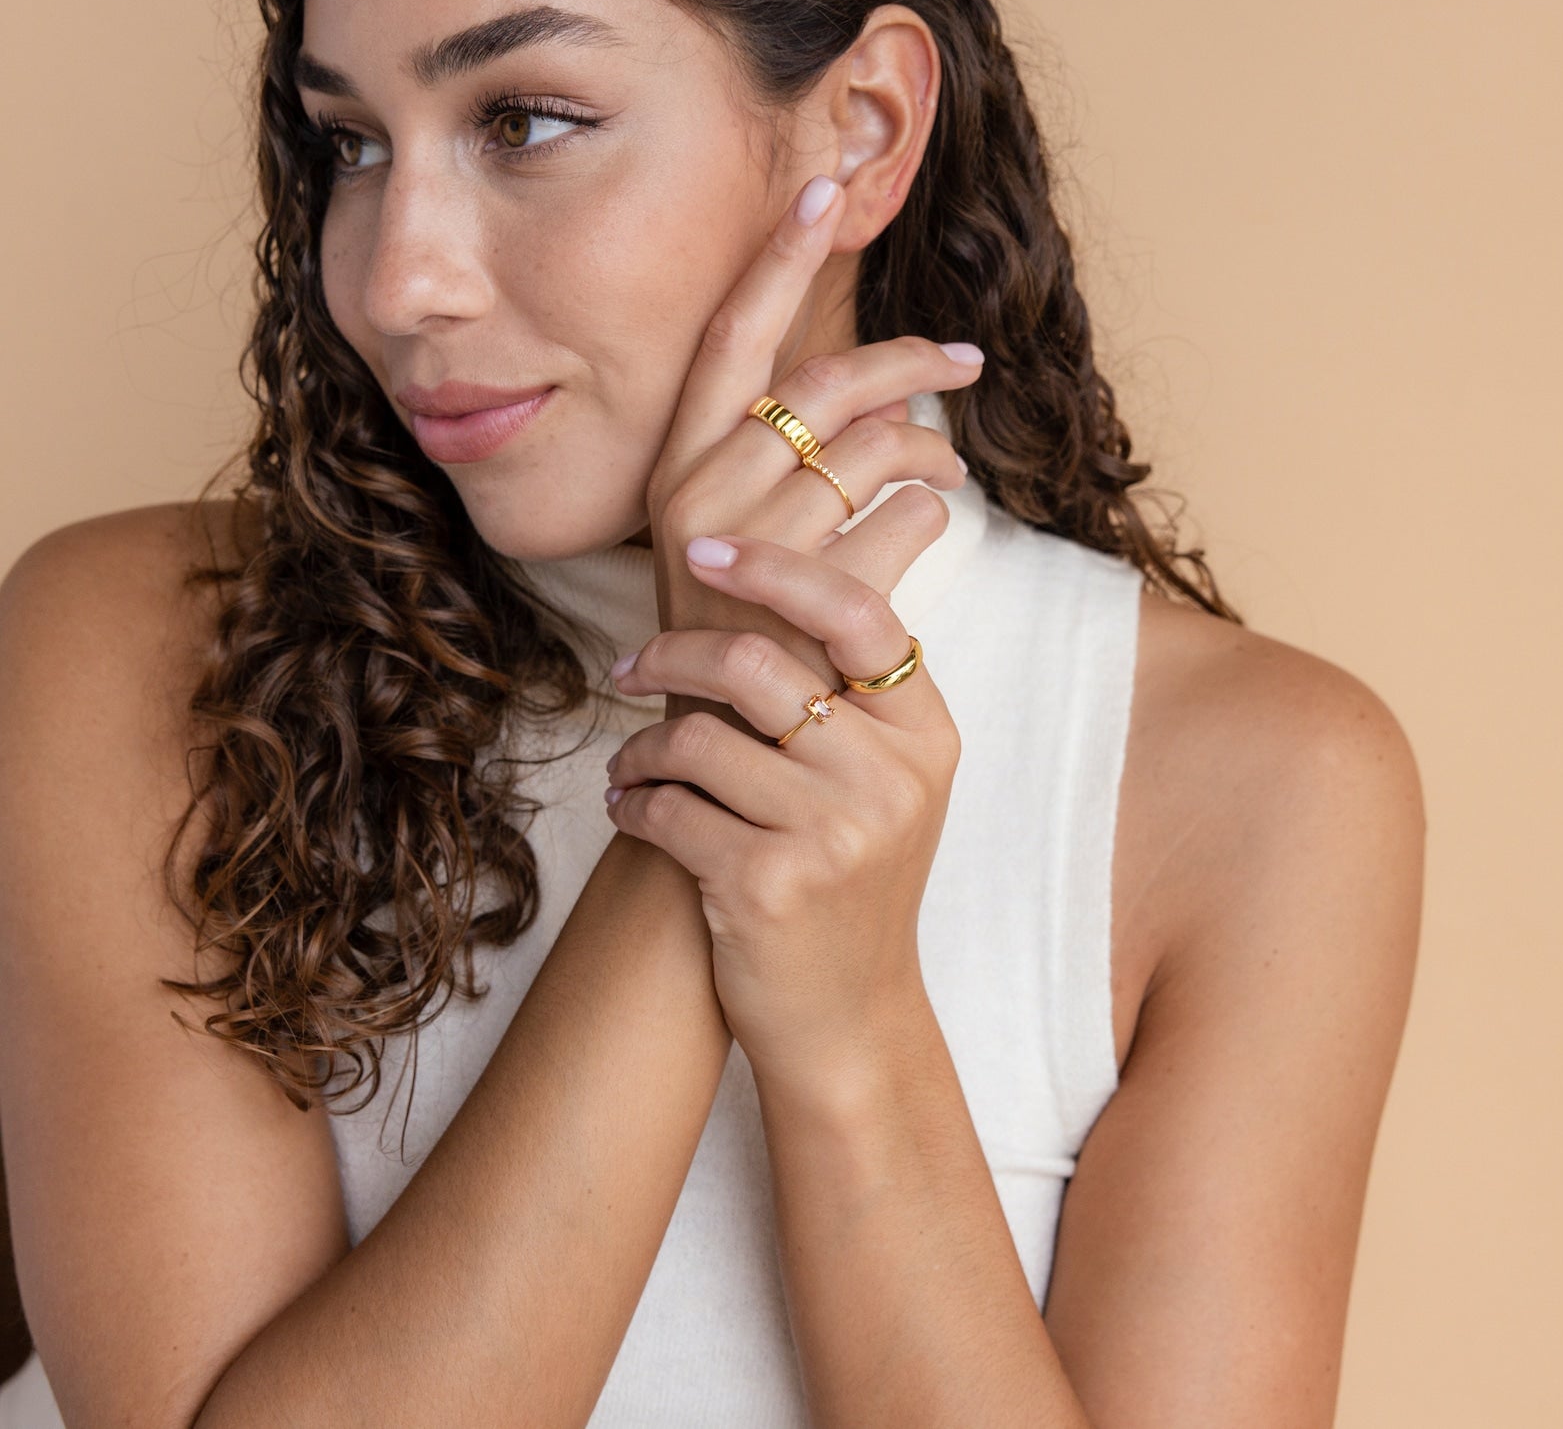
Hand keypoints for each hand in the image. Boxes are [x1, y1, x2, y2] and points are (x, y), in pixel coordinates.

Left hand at [603, 532, 956, 1092]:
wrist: (848, 1015)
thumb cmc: (853, 879)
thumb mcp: (885, 781)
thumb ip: (850, 693)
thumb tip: (767, 581)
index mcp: (926, 733)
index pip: (856, 611)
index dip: (774, 568)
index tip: (705, 552)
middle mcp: (891, 777)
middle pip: (759, 663)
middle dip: (673, 655)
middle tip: (631, 666)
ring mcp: (834, 834)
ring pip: (699, 737)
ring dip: (643, 745)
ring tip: (633, 762)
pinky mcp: (768, 886)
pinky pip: (670, 807)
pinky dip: (634, 800)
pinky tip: (632, 807)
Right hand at [641, 172, 983, 734]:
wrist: (732, 748)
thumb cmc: (739, 626)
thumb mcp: (732, 532)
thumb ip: (774, 453)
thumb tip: (872, 376)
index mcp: (677, 466)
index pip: (730, 338)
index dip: (779, 258)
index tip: (827, 185)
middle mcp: (704, 498)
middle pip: (828, 383)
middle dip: (909, 359)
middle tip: (964, 359)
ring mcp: (761, 551)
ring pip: (881, 447)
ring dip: (932, 447)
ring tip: (948, 465)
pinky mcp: (816, 602)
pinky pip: (910, 519)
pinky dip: (933, 515)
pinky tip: (927, 526)